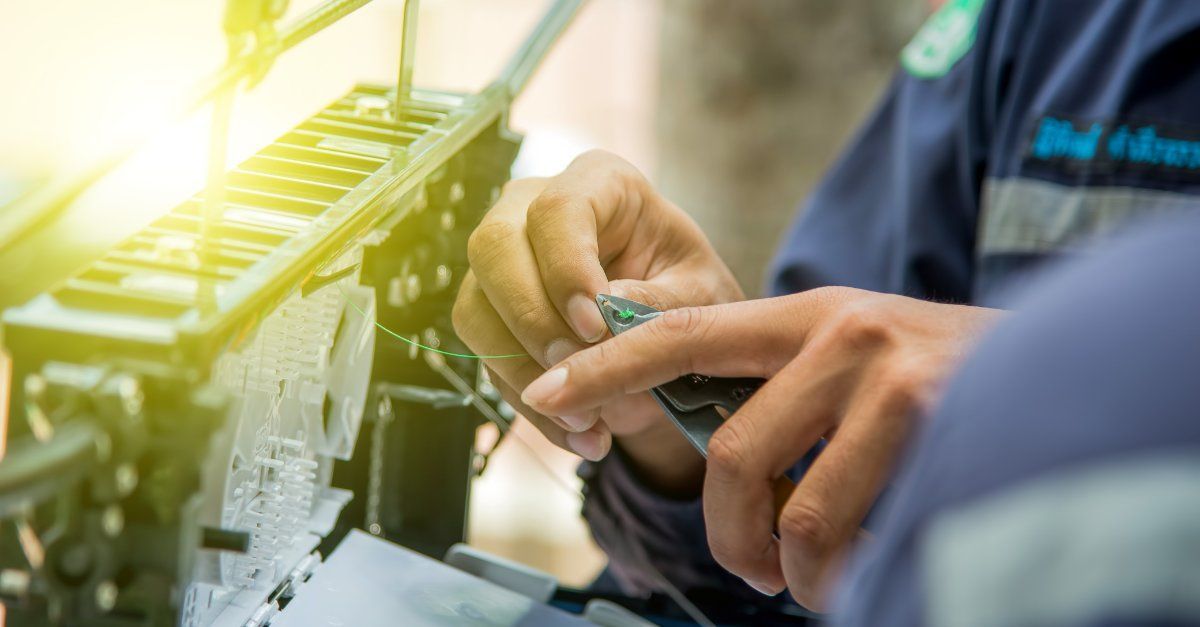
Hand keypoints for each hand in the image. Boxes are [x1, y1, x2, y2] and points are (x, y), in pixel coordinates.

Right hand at [452, 150, 741, 489]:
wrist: (675, 336)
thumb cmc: (692, 295)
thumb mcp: (702, 296)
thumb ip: (660, 302)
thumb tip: (604, 317)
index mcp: (600, 184)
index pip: (557, 209)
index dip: (565, 268)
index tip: (594, 325)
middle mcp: (534, 211)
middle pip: (493, 247)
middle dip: (529, 319)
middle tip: (575, 371)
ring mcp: (504, 264)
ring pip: (475, 310)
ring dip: (526, 375)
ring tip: (588, 420)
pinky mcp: (492, 316)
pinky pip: (488, 363)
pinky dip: (534, 408)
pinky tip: (583, 434)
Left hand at [518, 287, 1002, 607]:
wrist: (1060, 364)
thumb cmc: (940, 377)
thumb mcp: (855, 357)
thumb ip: (783, 389)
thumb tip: (707, 457)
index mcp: (806, 315)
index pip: (683, 333)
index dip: (607, 364)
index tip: (547, 391)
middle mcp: (841, 333)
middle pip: (732, 453)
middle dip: (728, 533)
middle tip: (750, 567)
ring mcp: (890, 377)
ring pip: (795, 508)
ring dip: (793, 568)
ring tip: (812, 578)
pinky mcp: (935, 422)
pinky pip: (854, 532)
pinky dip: (845, 573)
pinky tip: (865, 564)